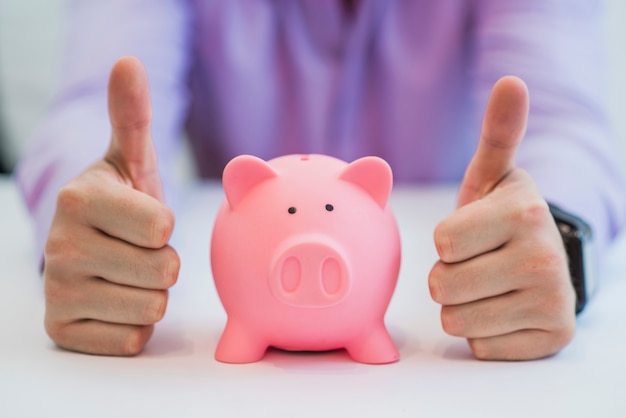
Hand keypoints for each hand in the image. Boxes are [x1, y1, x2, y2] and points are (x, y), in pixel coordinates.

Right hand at [43, 57, 179, 354]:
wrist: (90, 246)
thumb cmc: (121, 202)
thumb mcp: (129, 158)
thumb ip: (132, 115)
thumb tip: (128, 62)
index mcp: (78, 198)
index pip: (162, 226)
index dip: (165, 225)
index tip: (144, 218)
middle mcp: (60, 246)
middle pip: (163, 270)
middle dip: (163, 262)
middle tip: (138, 249)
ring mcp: (58, 291)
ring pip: (151, 308)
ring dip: (151, 292)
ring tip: (128, 272)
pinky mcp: (62, 330)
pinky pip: (131, 340)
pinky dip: (134, 324)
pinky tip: (116, 300)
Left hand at [429, 76, 575, 359]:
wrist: (544, 256)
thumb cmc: (501, 216)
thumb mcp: (496, 175)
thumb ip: (497, 133)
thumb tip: (511, 81)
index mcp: (524, 213)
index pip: (441, 242)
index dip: (446, 240)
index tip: (471, 232)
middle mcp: (544, 259)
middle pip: (442, 286)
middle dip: (449, 275)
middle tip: (478, 261)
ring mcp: (552, 302)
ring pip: (456, 320)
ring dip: (463, 305)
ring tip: (490, 284)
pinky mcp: (552, 338)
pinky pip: (481, 346)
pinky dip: (485, 332)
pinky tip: (506, 309)